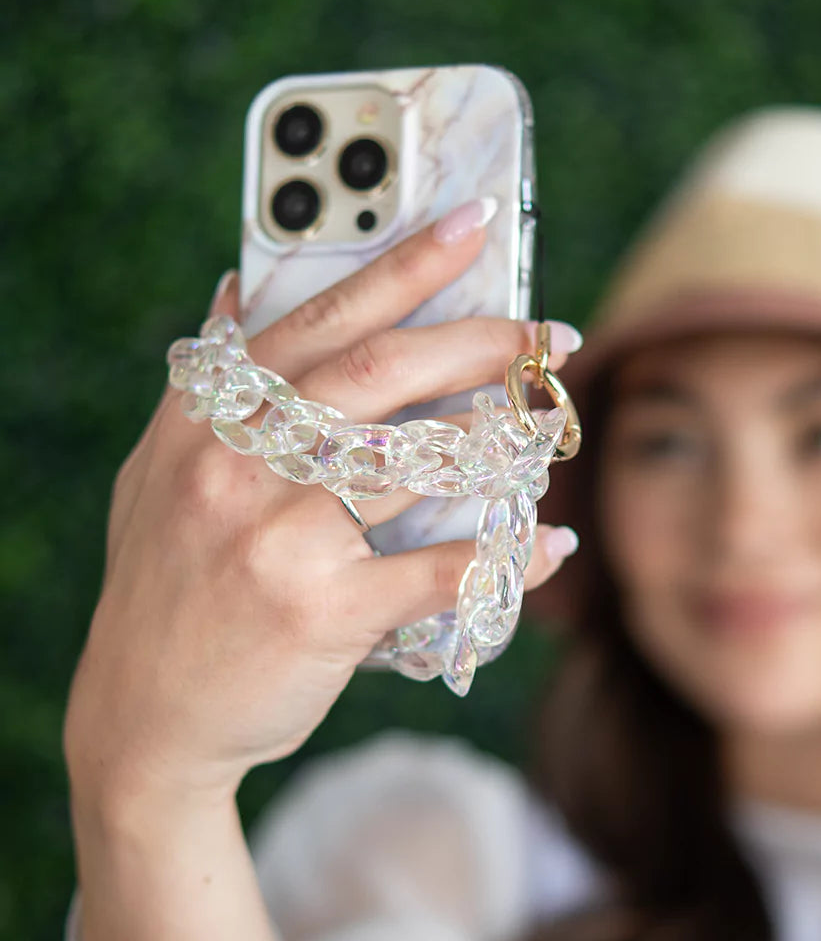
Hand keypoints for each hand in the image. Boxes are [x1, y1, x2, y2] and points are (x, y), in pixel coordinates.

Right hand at [65, 202, 580, 808]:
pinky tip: (547, 544)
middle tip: (551, 333)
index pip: (318, 319)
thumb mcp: (161, 471)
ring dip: (505, 437)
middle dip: (481, 342)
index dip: (403, 266)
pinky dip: (505, 558)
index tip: (474, 224)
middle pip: (381, 374)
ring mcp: (279, 539)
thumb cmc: (168, 585)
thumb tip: (245, 286)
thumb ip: (208, 382)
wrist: (147, 717)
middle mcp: (238, 467)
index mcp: (208, 420)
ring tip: (553, 422)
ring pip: (421, 462)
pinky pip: (439, 570)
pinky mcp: (323, 611)